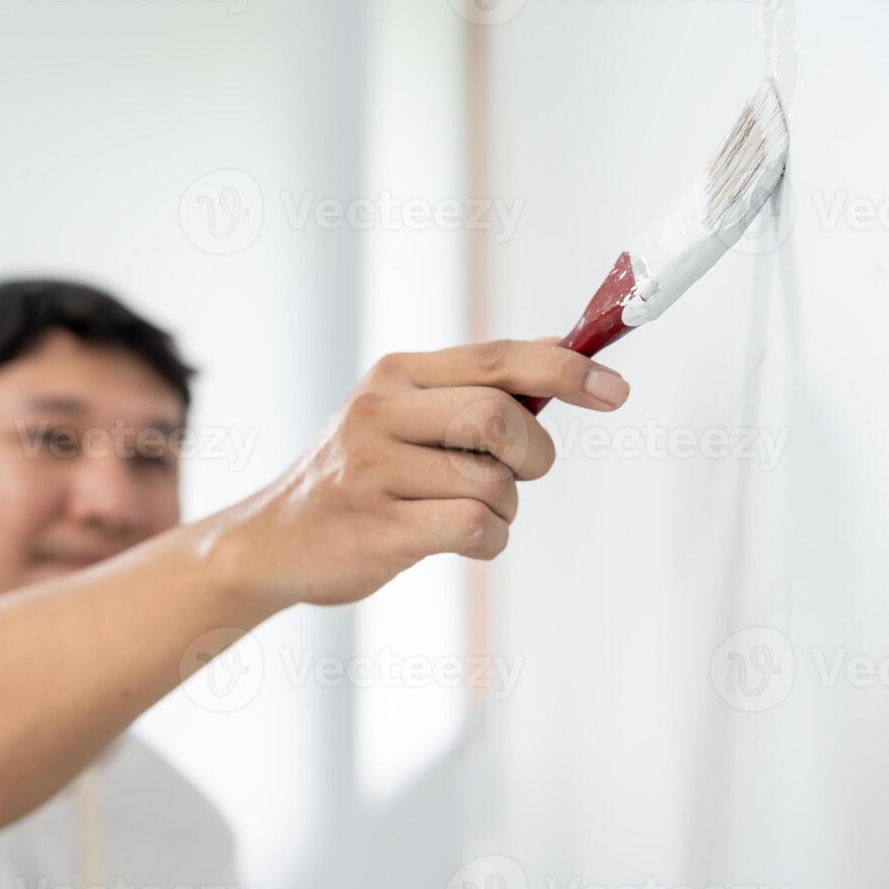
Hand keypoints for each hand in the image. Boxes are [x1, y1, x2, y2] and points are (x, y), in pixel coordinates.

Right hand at [222, 339, 630, 606]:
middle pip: (501, 417)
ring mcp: (373, 470)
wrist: (273, 540)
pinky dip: (490, 540)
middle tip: (520, 473)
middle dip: (533, 454)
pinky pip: (473, 527)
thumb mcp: (404, 413)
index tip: (615, 389)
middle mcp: (380, 411)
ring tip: (468, 512)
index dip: (568, 370)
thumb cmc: (358, 476)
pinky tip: (463, 540)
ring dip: (505, 507)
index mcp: (396, 375)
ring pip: (492, 483)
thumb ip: (478, 384)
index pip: (498, 358)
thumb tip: (563, 348)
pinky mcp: (376, 528)